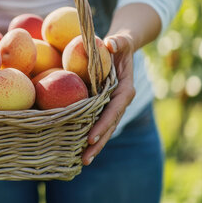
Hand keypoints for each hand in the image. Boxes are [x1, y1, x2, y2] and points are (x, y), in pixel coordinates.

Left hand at [82, 32, 135, 164]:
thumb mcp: (120, 41)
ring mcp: (111, 106)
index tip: (91, 137)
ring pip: (103, 128)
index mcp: (124, 89)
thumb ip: (117, 42)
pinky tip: (77, 149)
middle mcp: (119, 101)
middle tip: (85, 159)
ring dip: (94, 145)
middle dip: (98, 143)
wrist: (121, 49)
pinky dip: (89, 135)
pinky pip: (96, 123)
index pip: (113, 110)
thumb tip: (110, 44)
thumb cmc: (119, 44)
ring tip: (82, 161)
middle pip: (109, 125)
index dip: (102, 124)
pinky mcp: (103, 107)